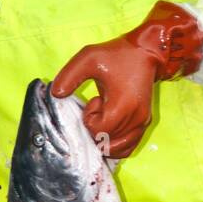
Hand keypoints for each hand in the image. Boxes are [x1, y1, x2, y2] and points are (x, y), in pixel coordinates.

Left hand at [51, 1, 202, 157]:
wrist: (146, 52)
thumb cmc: (116, 55)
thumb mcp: (88, 57)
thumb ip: (69, 76)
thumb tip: (56, 95)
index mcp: (123, 105)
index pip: (99, 131)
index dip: (90, 120)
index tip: (94, 101)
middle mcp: (136, 118)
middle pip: (107, 142)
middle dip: (96, 128)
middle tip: (99, 108)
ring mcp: (142, 122)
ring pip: (118, 149)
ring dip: (104, 138)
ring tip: (105, 116)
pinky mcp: (145, 124)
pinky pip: (129, 147)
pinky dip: (115, 145)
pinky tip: (110, 128)